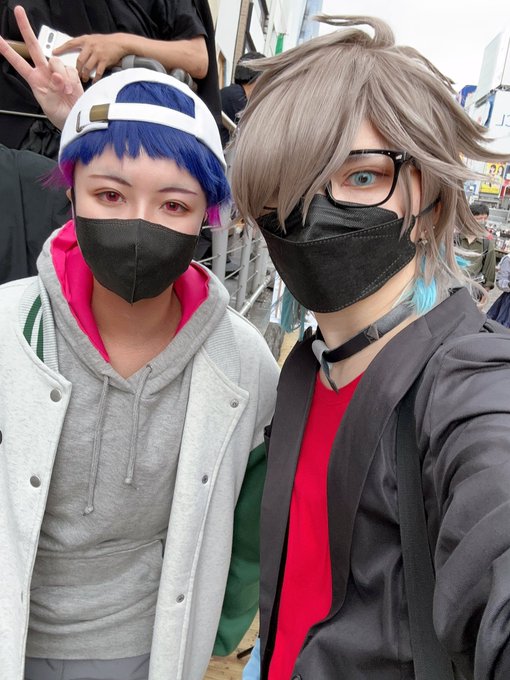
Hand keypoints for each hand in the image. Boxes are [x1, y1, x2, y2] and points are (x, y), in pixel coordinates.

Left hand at [0, 5, 82, 129]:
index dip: (7, 50)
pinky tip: (71, 90)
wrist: (76, 119)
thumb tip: (57, 75)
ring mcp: (58, 72)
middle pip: (34, 47)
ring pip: (56, 61)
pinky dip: (72, 81)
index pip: (18, 62)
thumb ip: (52, 88)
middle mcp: (44, 72)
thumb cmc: (60, 114)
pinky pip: (70, 70)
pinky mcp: (71, 74)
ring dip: (62, 76)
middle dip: (26, 28)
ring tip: (65, 92)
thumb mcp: (50, 105)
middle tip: (18, 11)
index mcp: (34, 80)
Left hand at [54, 33, 126, 82]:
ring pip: (87, 67)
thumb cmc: (106, 42)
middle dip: (76, 69)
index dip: (61, 48)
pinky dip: (95, 78)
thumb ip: (84, 46)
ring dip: (84, 75)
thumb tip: (75, 54)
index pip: (70, 43)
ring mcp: (97, 53)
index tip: (54, 52)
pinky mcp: (104, 60)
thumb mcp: (93, 39)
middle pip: (79, 60)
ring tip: (83, 79)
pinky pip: (98, 72)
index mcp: (86, 40)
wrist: (120, 42)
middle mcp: (90, 46)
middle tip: (74, 74)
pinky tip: (94, 81)